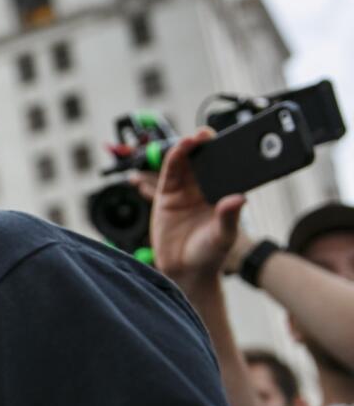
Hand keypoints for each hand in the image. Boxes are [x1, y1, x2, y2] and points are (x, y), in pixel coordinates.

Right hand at [149, 129, 246, 290]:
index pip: (225, 168)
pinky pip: (169, 173)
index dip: (226, 153)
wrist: (184, 271)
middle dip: (206, 145)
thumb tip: (239, 199)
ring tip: (193, 139)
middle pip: (204, 160)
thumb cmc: (210, 255)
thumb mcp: (224, 236)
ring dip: (188, 148)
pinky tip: (177, 150)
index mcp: (222, 194)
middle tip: (208, 135)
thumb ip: (229, 217)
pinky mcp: (166, 195)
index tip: (231, 142)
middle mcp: (204, 189)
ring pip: (186, 162)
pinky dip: (172, 159)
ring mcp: (184, 191)